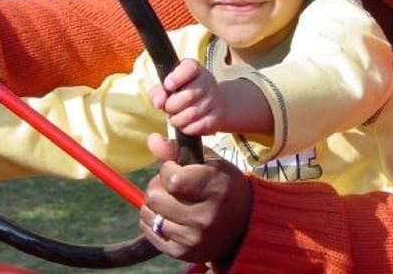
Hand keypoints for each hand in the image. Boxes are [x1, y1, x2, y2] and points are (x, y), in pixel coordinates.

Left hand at [140, 133, 251, 265]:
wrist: (244, 224)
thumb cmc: (224, 185)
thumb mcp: (209, 162)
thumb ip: (178, 150)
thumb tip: (151, 139)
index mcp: (216, 187)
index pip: (172, 179)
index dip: (168, 169)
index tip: (176, 169)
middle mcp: (205, 216)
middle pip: (155, 196)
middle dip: (158, 186)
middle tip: (171, 186)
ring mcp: (193, 237)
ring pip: (149, 214)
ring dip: (155, 204)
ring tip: (171, 200)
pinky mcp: (183, 253)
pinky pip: (151, 232)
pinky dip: (154, 221)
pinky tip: (169, 216)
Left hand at [149, 58, 226, 134]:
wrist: (209, 105)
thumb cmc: (182, 93)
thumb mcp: (167, 88)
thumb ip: (158, 92)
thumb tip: (158, 102)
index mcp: (194, 69)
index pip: (190, 68)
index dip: (177, 77)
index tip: (168, 86)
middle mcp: (207, 81)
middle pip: (188, 95)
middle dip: (172, 106)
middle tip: (168, 108)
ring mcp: (214, 99)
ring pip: (192, 114)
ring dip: (178, 120)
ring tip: (175, 118)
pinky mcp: (217, 116)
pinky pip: (198, 126)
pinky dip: (187, 128)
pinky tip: (185, 125)